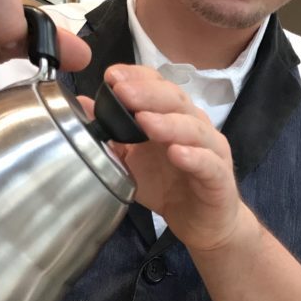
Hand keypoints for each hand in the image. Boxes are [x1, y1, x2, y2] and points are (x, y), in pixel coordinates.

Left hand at [103, 65, 252, 252]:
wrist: (201, 223)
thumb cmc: (168, 187)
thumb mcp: (130, 161)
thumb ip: (110, 135)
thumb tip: (82, 106)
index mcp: (171, 116)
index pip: (158, 86)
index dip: (137, 77)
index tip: (112, 76)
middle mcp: (193, 125)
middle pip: (175, 100)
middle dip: (148, 94)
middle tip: (123, 92)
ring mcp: (210, 150)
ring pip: (193, 128)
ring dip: (168, 122)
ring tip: (144, 120)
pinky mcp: (219, 177)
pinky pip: (208, 163)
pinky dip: (193, 157)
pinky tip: (176, 153)